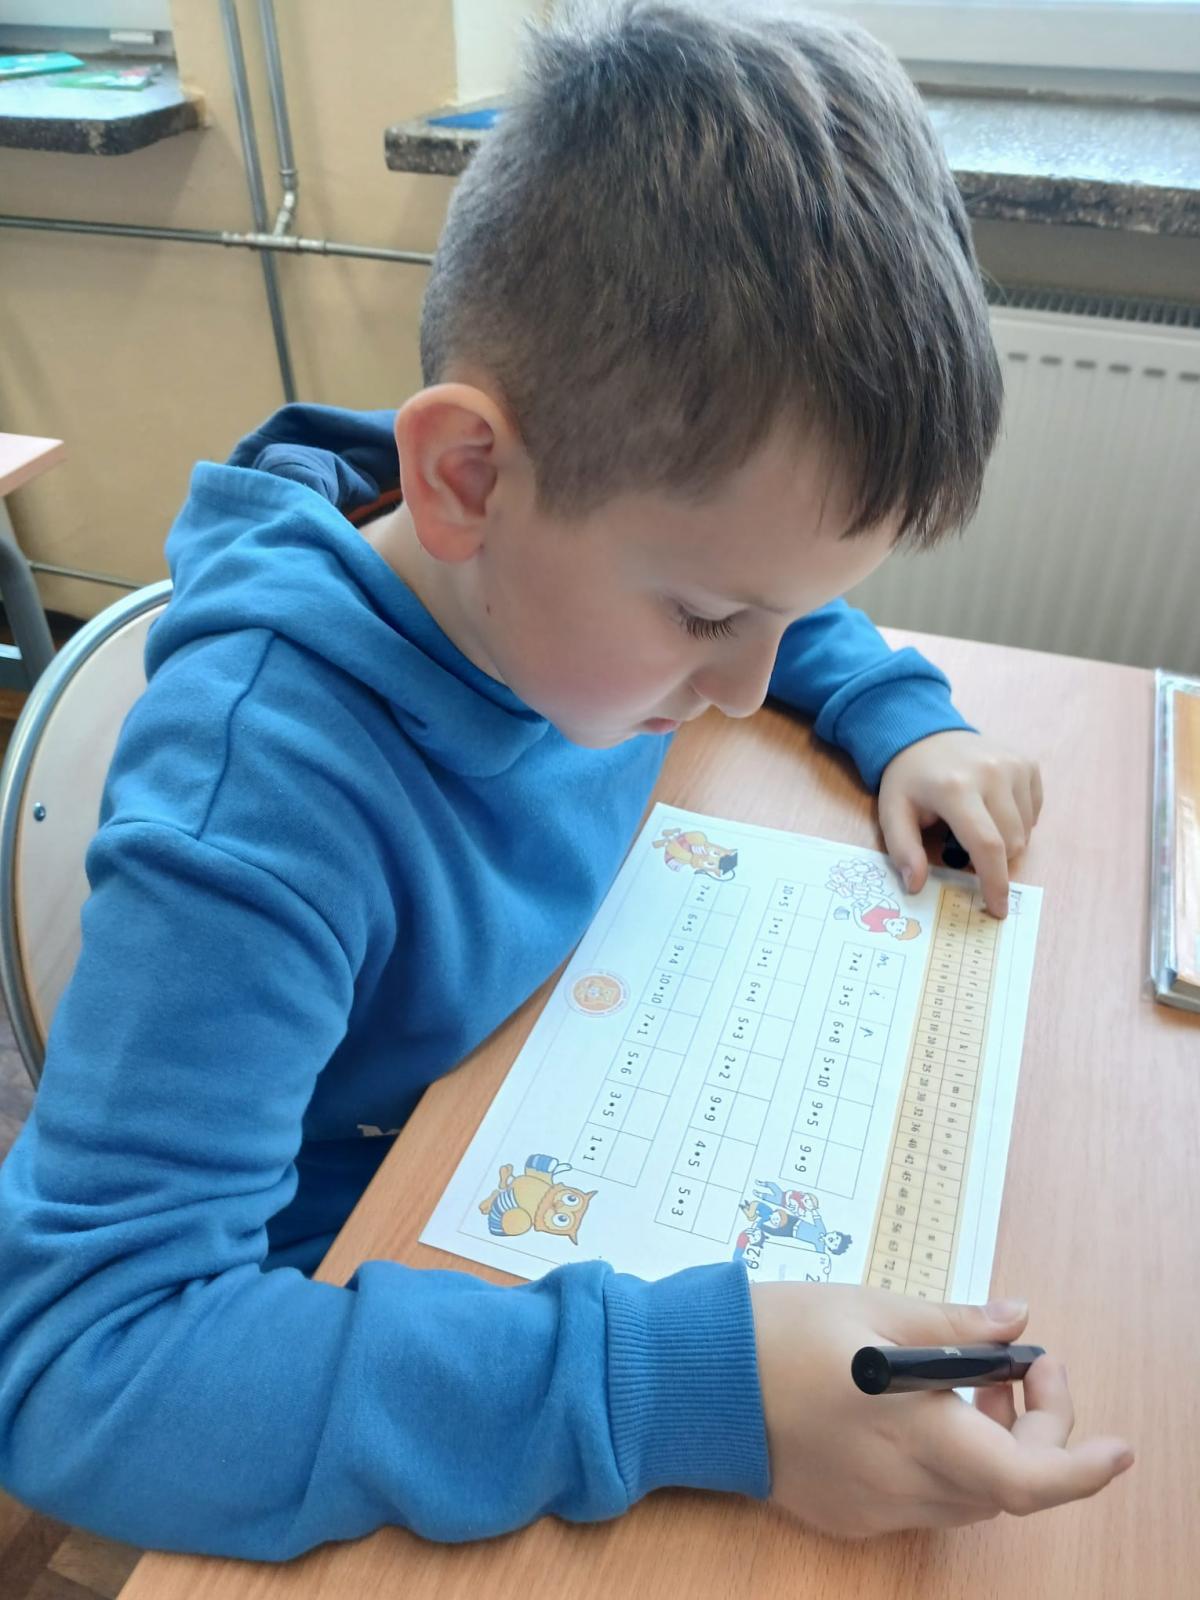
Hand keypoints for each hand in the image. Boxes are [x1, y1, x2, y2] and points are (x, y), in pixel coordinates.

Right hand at [750, 1285, 1131, 1538]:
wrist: (693, 1381)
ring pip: (968, 1500)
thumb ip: (954, 1322)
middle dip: (1036, 1432)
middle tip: (1021, 1364)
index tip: (1119, 1447)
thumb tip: (1017, 1319)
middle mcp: (900, 1485)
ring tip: (974, 1380)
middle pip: (1005, 1490)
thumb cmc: (780, 1331)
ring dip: (993, 1448)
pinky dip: (947, 1464)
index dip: (1081, 1467)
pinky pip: (920, 1502)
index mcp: (914, 1431)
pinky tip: (921, 1411)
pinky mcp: (844, 1515)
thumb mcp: (871, 1307)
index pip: (1026, 1480)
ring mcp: (871, 1510)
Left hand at [878, 732, 1042, 916]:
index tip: (998, 908)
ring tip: (975, 827)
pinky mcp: (1027, 763)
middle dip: (995, 863)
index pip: (987, 846)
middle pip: (1011, 843)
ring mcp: (1014, 765)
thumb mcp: (892, 813)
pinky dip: (1018, 822)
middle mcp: (991, 773)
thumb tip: (916, 886)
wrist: (924, 732)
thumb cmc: (908, 780)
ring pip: (1026, 830)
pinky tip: (992, 810)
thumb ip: (903, 850)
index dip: (995, 882)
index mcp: (956, 788)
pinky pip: (1034, 811)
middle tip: (968, 855)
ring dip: (1006, 842)